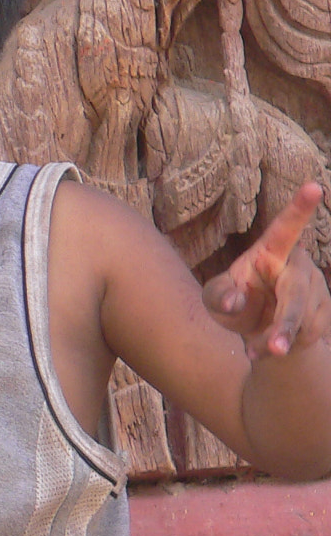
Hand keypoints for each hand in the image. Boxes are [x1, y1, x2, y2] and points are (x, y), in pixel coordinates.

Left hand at [203, 183, 330, 358]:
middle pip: (297, 294)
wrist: (257, 330)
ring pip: (305, 320)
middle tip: (274, 349)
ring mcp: (316, 287)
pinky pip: (310, 334)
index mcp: (270, 251)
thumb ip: (219, 297)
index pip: (285, 227)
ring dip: (279, 340)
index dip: (300, 207)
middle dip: (285, 324)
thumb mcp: (215, 299)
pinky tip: (273, 346)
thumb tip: (234, 302)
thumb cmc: (233, 303)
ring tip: (256, 348)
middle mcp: (299, 265)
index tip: (315, 186)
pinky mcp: (325, 309)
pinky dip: (288, 346)